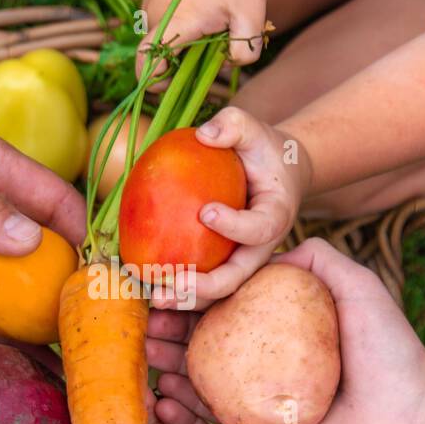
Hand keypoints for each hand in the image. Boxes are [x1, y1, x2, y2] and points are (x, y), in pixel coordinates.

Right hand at [136, 0, 266, 77]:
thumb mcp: (251, 15)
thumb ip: (246, 51)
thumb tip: (234, 64)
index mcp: (172, 27)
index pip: (147, 70)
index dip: (160, 86)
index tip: (180, 85)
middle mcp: (153, 16)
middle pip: (152, 57)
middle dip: (176, 65)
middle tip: (208, 55)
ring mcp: (150, 2)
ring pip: (156, 38)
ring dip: (177, 44)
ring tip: (209, 28)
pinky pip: (159, 20)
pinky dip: (175, 26)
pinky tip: (202, 11)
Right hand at [146, 238, 424, 423]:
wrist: (411, 417)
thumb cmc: (390, 350)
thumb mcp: (359, 288)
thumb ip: (321, 260)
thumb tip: (276, 247)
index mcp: (284, 324)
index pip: (229, 304)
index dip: (195, 294)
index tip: (164, 284)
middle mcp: (267, 359)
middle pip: (206, 340)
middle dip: (169, 331)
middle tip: (143, 322)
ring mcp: (260, 396)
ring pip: (203, 378)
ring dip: (168, 365)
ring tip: (146, 353)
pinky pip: (216, 419)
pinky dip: (186, 407)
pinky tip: (163, 394)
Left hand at [149, 106, 311, 308]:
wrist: (276, 172)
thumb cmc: (262, 149)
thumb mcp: (253, 129)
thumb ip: (233, 124)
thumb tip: (204, 134)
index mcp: (276, 215)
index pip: (259, 228)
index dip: (234, 226)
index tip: (205, 212)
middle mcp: (262, 247)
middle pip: (238, 276)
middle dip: (205, 287)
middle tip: (172, 284)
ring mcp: (242, 260)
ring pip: (219, 290)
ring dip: (187, 299)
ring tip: (155, 297)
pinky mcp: (224, 264)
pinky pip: (203, 282)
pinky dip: (179, 289)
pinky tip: (147, 284)